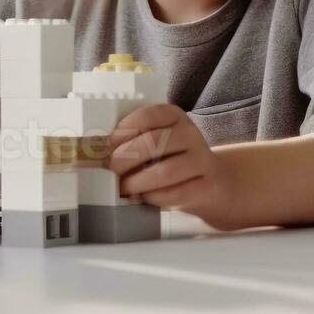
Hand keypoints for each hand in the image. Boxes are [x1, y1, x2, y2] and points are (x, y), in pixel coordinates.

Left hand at [107, 103, 237, 224]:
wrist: (213, 183)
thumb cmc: (173, 159)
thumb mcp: (158, 141)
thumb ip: (136, 139)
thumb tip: (100, 151)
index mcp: (175, 116)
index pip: (148, 115)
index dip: (123, 131)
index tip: (107, 146)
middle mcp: (190, 134)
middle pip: (153, 143)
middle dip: (125, 158)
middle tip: (112, 171)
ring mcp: (201, 160)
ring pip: (165, 171)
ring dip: (137, 182)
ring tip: (123, 189)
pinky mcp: (206, 186)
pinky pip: (176, 193)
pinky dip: (154, 197)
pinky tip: (143, 197)